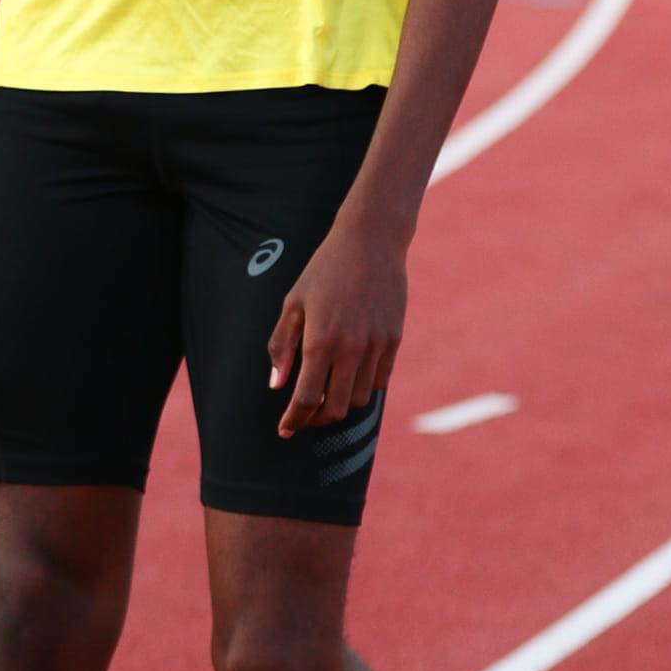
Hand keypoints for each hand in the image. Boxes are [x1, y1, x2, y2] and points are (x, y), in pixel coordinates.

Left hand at [267, 227, 406, 438]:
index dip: (294, 419)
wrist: (371, 241)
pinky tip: (350, 378)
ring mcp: (376, 346)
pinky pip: (380, 380)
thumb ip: (282, 345)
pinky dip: (364, 388)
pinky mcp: (394, 340)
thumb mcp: (294, 302)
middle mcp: (351, 348)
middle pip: (336, 408)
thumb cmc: (325, 268)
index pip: (306, 398)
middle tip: (305, 415)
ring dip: (342, 404)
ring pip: (361, 399)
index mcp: (320, 340)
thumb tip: (276, 384)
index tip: (285, 429)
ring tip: (327, 394)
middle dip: (317, 419)